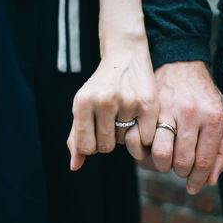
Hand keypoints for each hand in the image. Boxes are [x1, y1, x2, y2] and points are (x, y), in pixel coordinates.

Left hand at [67, 35, 157, 169]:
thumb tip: (74, 166)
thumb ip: (77, 136)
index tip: (97, 134)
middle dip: (109, 139)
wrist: (125, 55)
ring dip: (126, 134)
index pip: (86, 147)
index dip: (92, 146)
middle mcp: (104, 100)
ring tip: (126, 113)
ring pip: (125, 142)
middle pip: (106, 147)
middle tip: (113, 121)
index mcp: (83, 102)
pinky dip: (143, 134)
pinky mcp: (148, 104)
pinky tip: (140, 118)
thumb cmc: (102, 85)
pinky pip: (145, 138)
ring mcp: (127, 101)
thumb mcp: (84, 105)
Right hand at [142, 61, 222, 193]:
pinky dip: (141, 150)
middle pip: (181, 161)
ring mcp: (167, 108)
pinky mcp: (148, 107)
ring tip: (165, 158)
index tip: (192, 187)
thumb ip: (221, 150)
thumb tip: (209, 180)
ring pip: (160, 153)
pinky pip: (139, 138)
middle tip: (179, 167)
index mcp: (212, 117)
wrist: (182, 65)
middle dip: (179, 171)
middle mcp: (190, 112)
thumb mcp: (222, 118)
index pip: (203, 160)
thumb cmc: (203, 96)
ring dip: (161, 164)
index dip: (197, 180)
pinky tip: (148, 148)